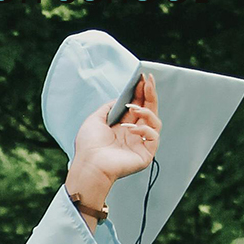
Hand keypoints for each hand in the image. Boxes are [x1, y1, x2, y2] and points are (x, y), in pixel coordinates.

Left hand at [68, 73, 160, 197]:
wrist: (89, 165)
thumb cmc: (88, 146)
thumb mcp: (95, 119)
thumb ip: (109, 107)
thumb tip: (120, 98)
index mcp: (122, 127)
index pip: (137, 106)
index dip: (141, 92)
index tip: (143, 78)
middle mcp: (133, 134)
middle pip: (148, 110)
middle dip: (149, 94)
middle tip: (149, 80)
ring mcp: (140, 144)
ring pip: (154, 121)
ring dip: (145, 110)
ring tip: (132, 108)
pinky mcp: (146, 154)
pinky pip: (153, 136)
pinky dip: (143, 129)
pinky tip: (130, 128)